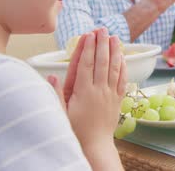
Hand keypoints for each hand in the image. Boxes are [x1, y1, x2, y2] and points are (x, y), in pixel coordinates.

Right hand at [48, 28, 126, 148]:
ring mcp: (110, 94)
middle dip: (102, 43)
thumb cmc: (76, 130)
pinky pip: (122, 79)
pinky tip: (122, 56)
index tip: (89, 34)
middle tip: (102, 29)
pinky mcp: (117, 99)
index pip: (86, 64)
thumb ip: (57, 94)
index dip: (88, 48)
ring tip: (114, 37)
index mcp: (84, 92)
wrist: (95, 146)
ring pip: (114, 68)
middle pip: (102, 62)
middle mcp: (99, 90)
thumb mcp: (61, 113)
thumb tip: (52, 76)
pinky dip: (123, 66)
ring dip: (114, 51)